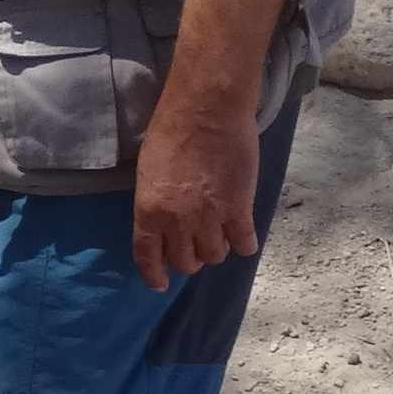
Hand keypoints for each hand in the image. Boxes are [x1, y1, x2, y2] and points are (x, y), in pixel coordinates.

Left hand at [131, 97, 260, 292]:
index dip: (154, 274)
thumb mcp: (147, 171)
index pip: (148, 256)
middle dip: (190, 258)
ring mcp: (210, 218)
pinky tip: (244, 235)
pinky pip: (245, 243)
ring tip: (220, 233)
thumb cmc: (171, 131)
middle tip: (196, 244)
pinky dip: (245, 243)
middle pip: (186, 262)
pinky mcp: (240, 209)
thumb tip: (164, 222)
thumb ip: (155, 202)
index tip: (160, 284)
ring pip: (215, 255)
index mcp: (148, 211)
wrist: (206, 110)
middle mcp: (177, 222)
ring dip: (217, 249)